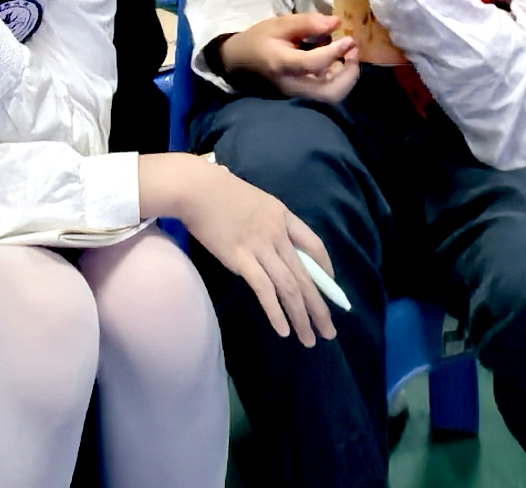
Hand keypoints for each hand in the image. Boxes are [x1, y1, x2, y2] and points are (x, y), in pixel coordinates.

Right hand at [147, 154, 340, 347]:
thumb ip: (263, 216)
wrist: (194, 187)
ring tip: (309, 339)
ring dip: (302, 317)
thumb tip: (263, 231)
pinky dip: (276, 312)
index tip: (331, 287)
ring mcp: (260, 247)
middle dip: (320, 307)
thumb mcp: (252, 197)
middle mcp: (277, 233)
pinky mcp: (241, 259)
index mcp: (282, 215)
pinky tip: (283, 330)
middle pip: (306, 275)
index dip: (325, 269)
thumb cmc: (216, 187)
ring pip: (289, 288)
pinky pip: (264, 290)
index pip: (314, 245)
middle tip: (330, 332)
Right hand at [210, 11, 361, 106]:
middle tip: (354, 51)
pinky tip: (338, 63)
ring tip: (349, 55)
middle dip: (349, 73)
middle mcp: (292, 86)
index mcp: (282, 64)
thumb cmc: (258, 40)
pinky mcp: (300, 99)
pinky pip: (325, 95)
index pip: (313, 64)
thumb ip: (307, 23)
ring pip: (331, 97)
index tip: (349, 38)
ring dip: (346, 78)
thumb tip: (337, 22)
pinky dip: (338, 80)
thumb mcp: (279, 24)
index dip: (335, 52)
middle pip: (329, 93)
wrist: (238, 63)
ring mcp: (297, 97)